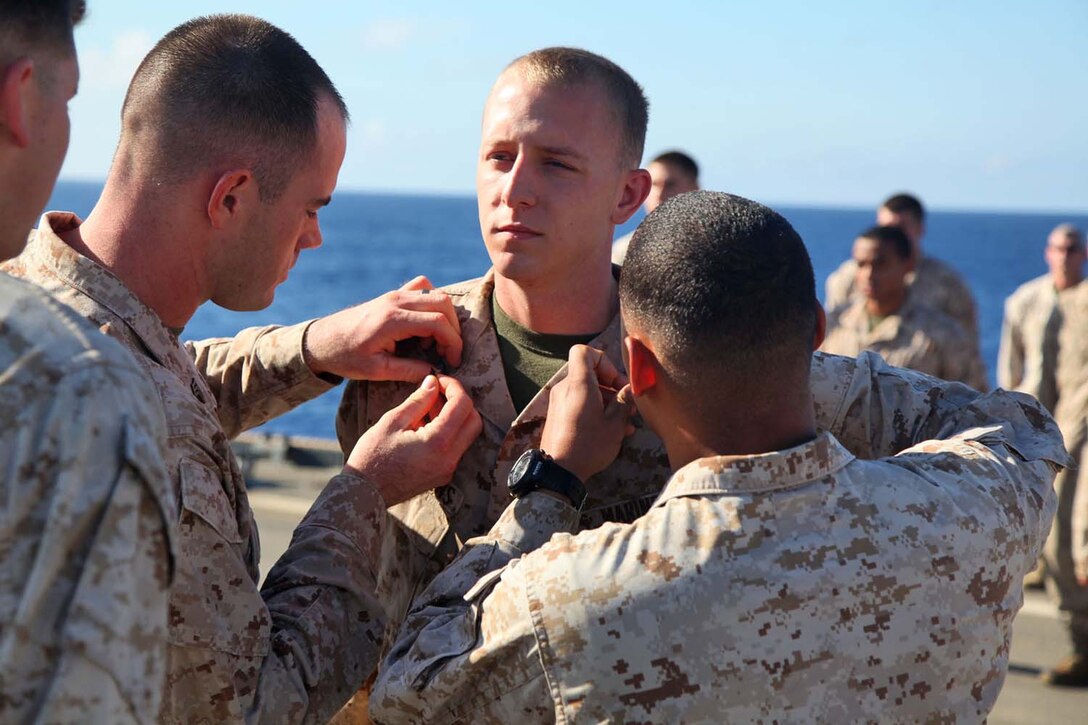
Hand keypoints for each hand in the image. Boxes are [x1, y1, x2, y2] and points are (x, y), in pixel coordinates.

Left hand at [303, 276, 461, 381]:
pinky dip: (432, 303)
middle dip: (454, 329)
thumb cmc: (345, 357)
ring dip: (445, 316)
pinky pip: (421, 288)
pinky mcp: (392, 295)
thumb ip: (408, 370)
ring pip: (435, 294)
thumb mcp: (376, 370)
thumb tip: (435, 372)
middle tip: (448, 353)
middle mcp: (396, 301)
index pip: (438, 322)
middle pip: (442, 304)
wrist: (321, 340)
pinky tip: (425, 324)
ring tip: (436, 342)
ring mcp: (394, 294)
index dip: (453, 342)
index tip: (454, 362)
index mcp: (393, 320)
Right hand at [342, 374, 481, 504]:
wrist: (364, 494)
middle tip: (437, 392)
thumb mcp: (392, 422)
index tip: (439, 379)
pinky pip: (456, 448)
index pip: (463, 405)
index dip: (454, 386)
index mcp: (438, 442)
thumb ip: (418, 401)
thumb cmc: (372, 457)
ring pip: (467, 435)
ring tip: (427, 407)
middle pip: (474, 420)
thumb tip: (433, 382)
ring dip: (454, 417)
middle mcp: (450, 458)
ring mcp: (448, 469)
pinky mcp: (443, 475)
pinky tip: (425, 425)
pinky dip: (448, 432)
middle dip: (459, 401)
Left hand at [541, 345, 634, 481]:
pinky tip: (612, 430)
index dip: (603, 361)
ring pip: (586, 391)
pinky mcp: (558, 416)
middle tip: (628, 405)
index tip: (616, 382)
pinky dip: (595, 410)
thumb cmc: (589, 445)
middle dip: (611, 386)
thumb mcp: (614, 424)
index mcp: (579, 384)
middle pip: (589, 373)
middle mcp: (565, 389)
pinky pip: (579, 404)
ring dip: (607, 401)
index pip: (583, 352)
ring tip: (625, 422)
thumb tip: (630, 389)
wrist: (559, 472)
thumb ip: (624, 401)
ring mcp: (559, 402)